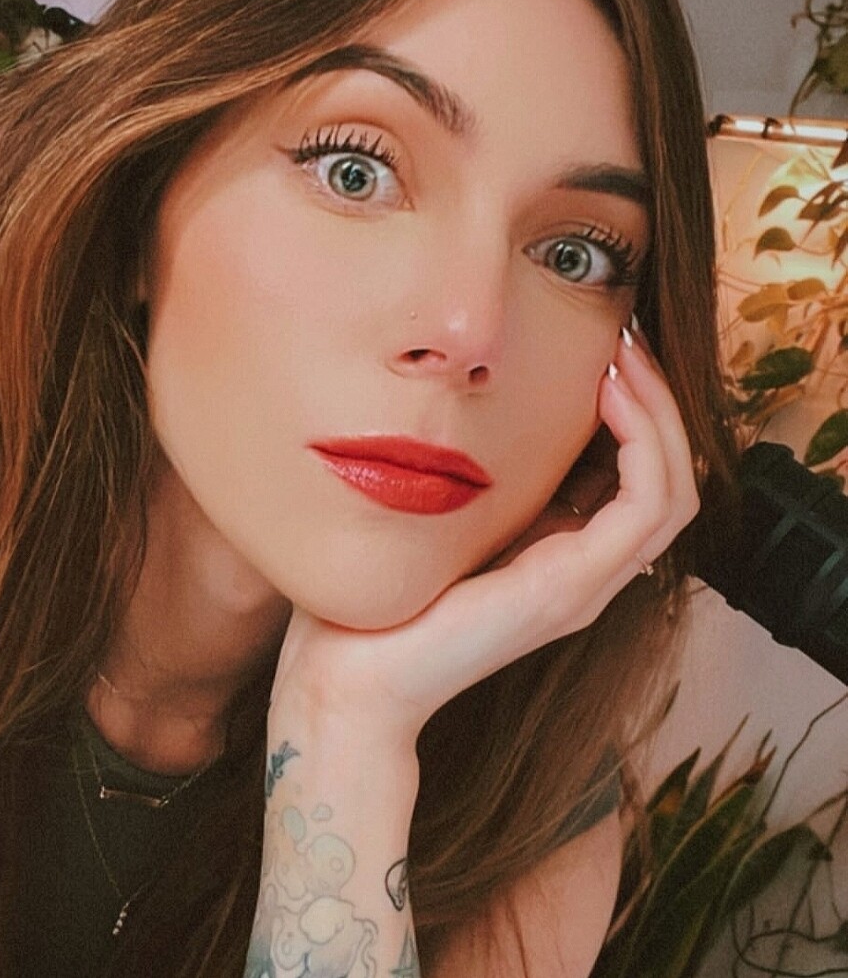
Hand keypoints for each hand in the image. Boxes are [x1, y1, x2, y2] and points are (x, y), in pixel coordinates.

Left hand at [269, 325, 699, 748]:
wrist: (348, 681)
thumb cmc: (374, 602)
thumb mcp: (435, 518)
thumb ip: (467, 477)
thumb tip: (460, 405)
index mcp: (557, 555)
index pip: (636, 478)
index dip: (636, 411)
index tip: (605, 348)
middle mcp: (584, 572)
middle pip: (669, 478)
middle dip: (657, 401)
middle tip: (627, 339)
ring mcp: (584, 584)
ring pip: (672, 489)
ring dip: (660, 414)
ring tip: (625, 358)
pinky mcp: (570, 588)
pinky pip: (646, 509)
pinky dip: (644, 444)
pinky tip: (608, 394)